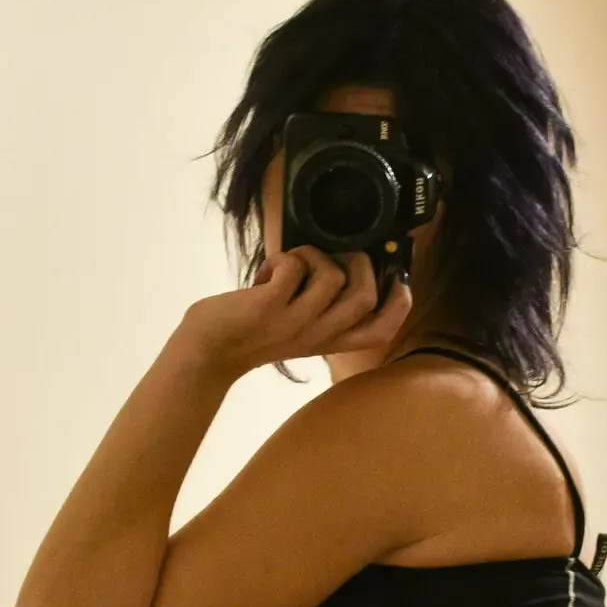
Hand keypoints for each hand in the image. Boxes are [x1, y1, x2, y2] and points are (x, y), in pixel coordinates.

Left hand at [179, 245, 412, 380]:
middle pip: (366, 296)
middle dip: (356, 261)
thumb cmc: (251, 333)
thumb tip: (344, 260)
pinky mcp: (269, 308)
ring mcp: (294, 323)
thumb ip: (322, 307)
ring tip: (290, 265)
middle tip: (329, 257)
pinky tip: (267, 273)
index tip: (394, 278)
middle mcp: (318, 336)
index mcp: (329, 341)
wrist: (208, 351)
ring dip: (312, 255)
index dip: (399, 303)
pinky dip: (283, 258)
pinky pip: (295, 266)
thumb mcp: (297, 329)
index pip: (382, 331)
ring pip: (333, 275)